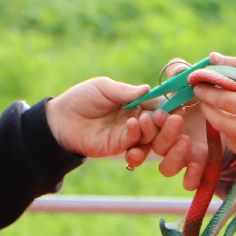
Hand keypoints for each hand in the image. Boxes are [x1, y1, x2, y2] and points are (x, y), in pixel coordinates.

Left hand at [45, 77, 163, 160]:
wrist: (60, 120)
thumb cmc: (81, 98)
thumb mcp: (103, 88)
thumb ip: (125, 91)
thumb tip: (148, 89)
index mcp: (136, 103)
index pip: (159, 105)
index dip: (169, 105)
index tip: (176, 104)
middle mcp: (137, 120)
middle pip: (161, 124)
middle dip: (166, 122)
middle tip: (165, 117)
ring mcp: (129, 135)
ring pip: (152, 138)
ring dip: (153, 130)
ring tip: (146, 120)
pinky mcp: (119, 148)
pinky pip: (134, 145)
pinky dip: (136, 136)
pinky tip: (131, 126)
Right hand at [126, 58, 210, 189]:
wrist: (234, 113)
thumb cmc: (208, 94)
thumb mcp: (195, 80)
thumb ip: (182, 72)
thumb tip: (176, 70)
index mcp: (161, 122)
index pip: (144, 129)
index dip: (142, 125)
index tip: (149, 116)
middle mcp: (168, 142)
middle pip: (155, 147)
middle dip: (161, 135)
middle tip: (174, 120)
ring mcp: (183, 158)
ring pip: (167, 168)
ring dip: (172, 156)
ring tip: (185, 141)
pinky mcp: (199, 169)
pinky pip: (189, 182)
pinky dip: (190, 178)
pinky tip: (195, 166)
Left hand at [189, 52, 235, 165]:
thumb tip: (212, 57)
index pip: (227, 102)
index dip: (208, 92)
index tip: (197, 82)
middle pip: (221, 121)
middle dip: (207, 106)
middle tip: (201, 93)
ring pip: (226, 134)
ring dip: (217, 119)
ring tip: (216, 105)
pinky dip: (231, 133)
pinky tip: (235, 121)